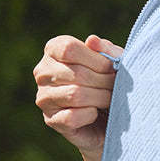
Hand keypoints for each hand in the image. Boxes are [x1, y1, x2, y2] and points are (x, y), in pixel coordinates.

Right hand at [33, 34, 124, 159]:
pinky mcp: (50, 120)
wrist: (110, 117)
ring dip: (100, 98)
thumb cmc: (110, 82)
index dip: (97, 60)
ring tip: (109, 99)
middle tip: (116, 87)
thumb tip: (92, 40)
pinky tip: (95, 113)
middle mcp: (43, 72)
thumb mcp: (114, 62)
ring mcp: (43, 97)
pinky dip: (90, 115)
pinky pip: (71, 117)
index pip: (69, 49)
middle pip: (76, 73)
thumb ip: (106, 50)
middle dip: (104, 81)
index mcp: (54, 50)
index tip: (113, 68)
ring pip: (74, 95)